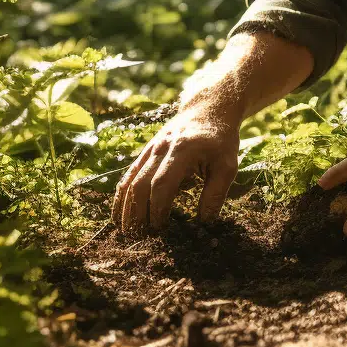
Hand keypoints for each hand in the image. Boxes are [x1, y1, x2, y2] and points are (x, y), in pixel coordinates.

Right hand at [112, 99, 240, 232]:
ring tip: (126, 231)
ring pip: (130, 179)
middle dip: (138, 212)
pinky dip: (121, 194)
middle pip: (140, 183)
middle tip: (140, 237)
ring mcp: (150, 148)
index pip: (162, 184)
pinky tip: (119, 213)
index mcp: (182, 150)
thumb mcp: (227, 165)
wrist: (208, 109)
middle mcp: (161, 148)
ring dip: (125, 206)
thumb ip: (215, 194)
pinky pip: (128, 174)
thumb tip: (204, 224)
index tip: (161, 230)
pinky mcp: (146, 151)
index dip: (158, 208)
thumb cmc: (220, 140)